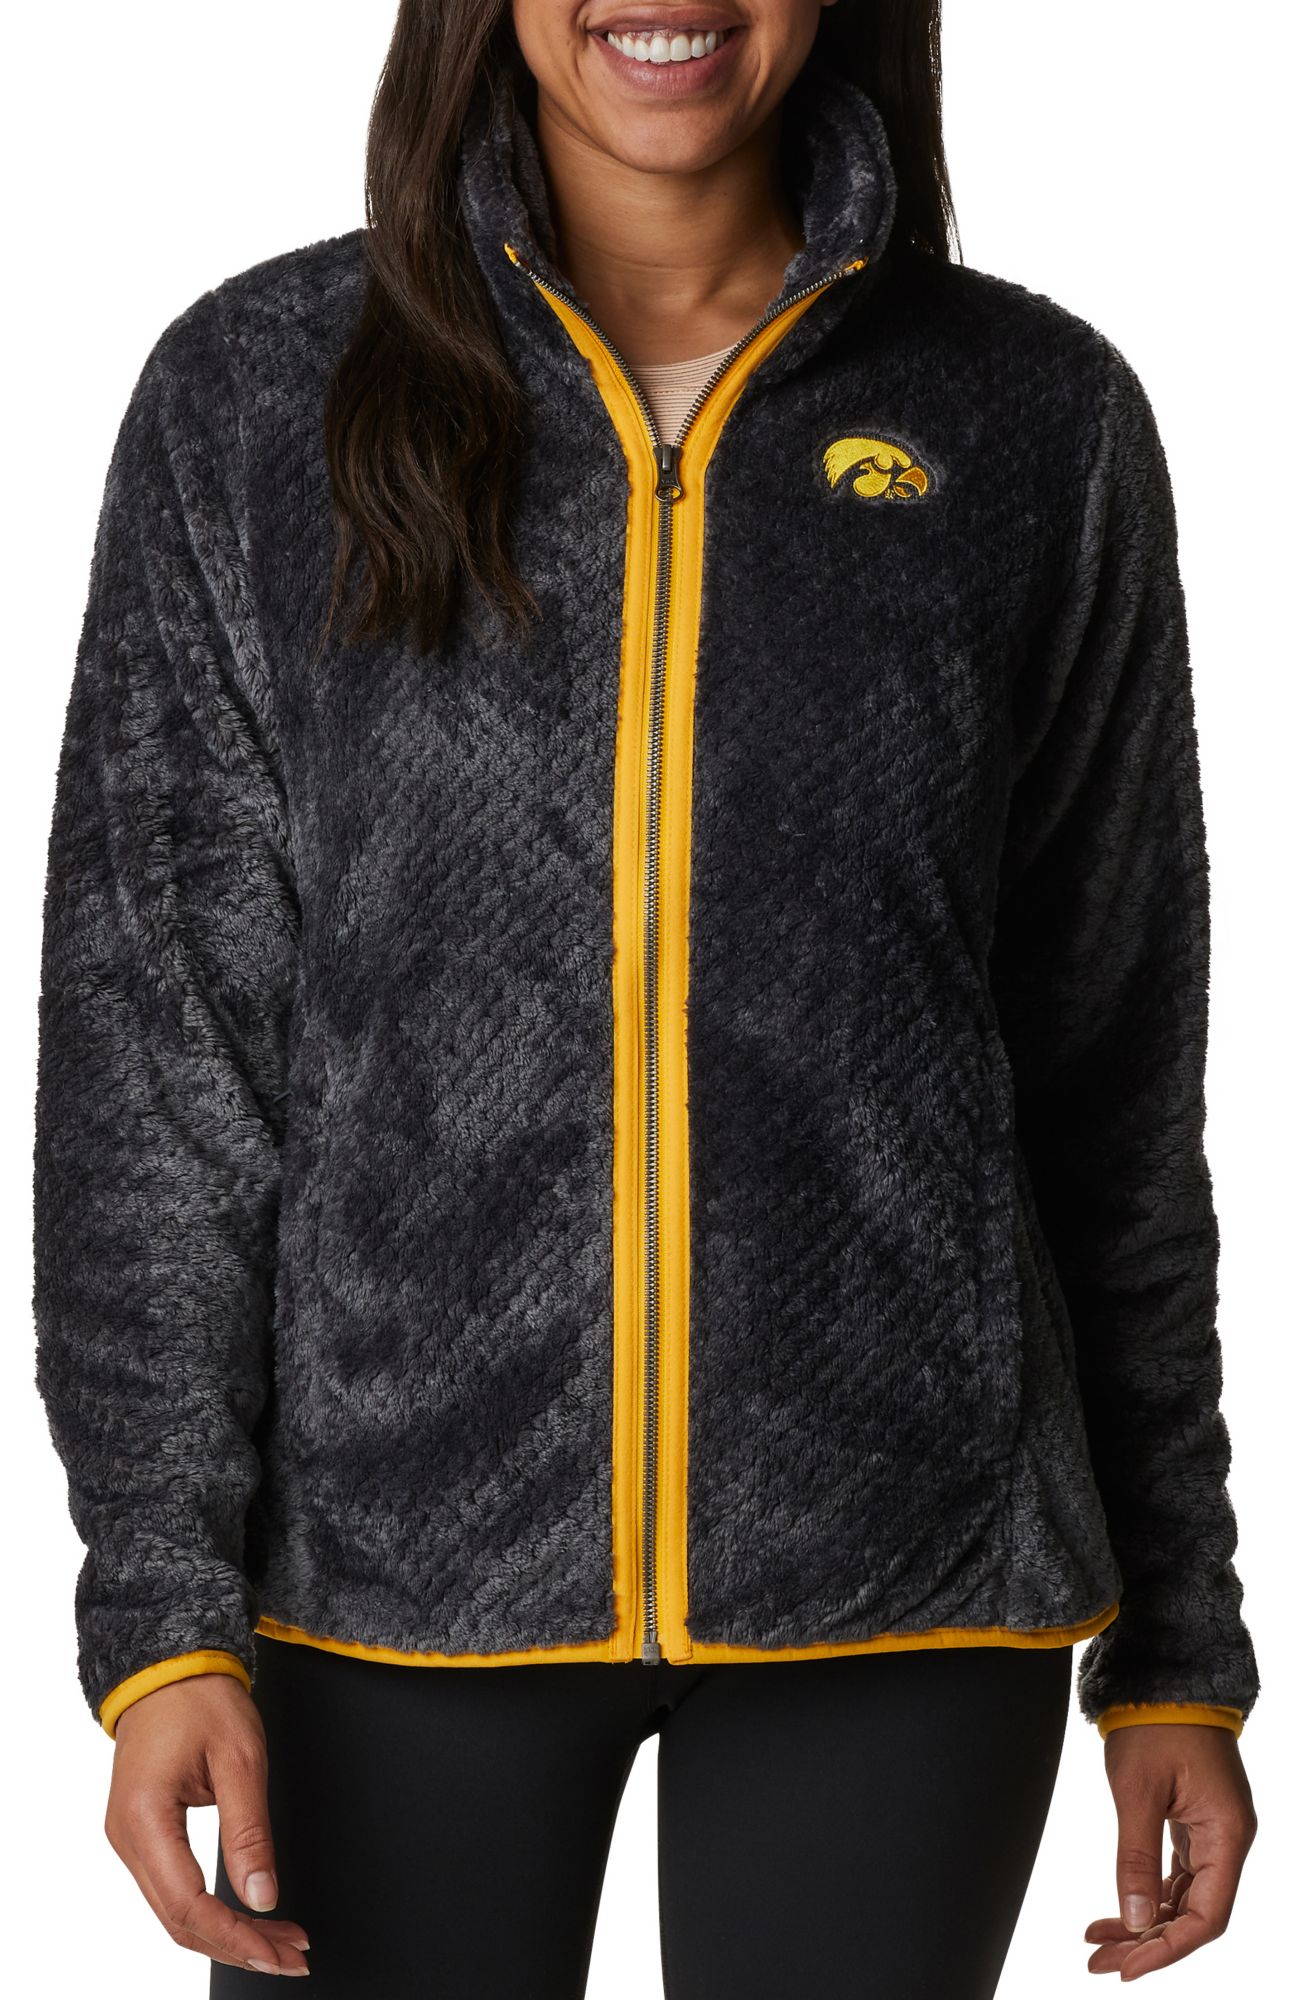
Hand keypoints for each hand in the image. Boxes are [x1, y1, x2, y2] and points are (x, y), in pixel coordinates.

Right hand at [105, 1671, 310, 1974]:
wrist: (170, 1665)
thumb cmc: (201, 1698)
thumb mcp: (240, 1758)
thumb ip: (250, 1831)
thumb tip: (263, 1896)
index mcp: (144, 1819)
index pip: (187, 1905)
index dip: (235, 1936)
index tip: (278, 1949)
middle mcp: (126, 1836)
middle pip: (179, 1920)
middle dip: (238, 1945)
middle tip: (292, 1954)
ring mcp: (130, 1838)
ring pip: (176, 1911)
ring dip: (227, 1933)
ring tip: (280, 1942)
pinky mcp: (143, 1833)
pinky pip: (174, 1888)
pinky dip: (212, 1909)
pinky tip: (249, 1916)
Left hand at [1085, 1723, 1256, 1978]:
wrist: (1164, 1673)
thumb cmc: (1154, 1722)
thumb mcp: (1137, 1790)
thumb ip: (1135, 1858)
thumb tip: (1134, 1921)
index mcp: (1228, 1835)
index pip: (1207, 1918)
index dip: (1168, 1950)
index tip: (1127, 1968)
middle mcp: (1228, 1839)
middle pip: (1194, 1914)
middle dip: (1147, 1943)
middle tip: (1098, 1962)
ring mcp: (1213, 1830)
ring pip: (1183, 1897)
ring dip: (1144, 1922)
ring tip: (1098, 1944)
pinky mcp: (1195, 1820)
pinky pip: (1176, 1873)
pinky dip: (1147, 1893)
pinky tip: (1117, 1911)